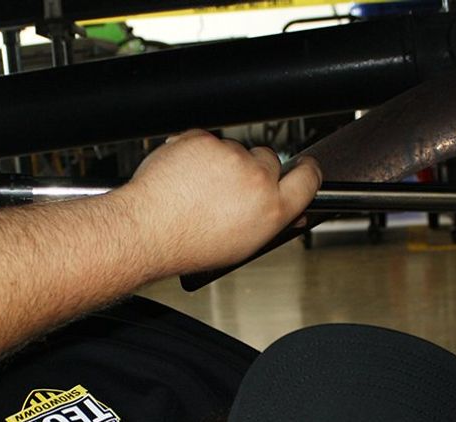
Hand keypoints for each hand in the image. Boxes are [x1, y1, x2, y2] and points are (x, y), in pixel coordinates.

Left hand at [114, 129, 321, 274]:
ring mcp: (229, 156)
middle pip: (270, 160)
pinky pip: (207, 140)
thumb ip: (271, 224)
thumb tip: (289, 215)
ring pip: (235, 149)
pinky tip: (185, 176)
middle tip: (229, 190)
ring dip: (221, 163)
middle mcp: (255, 179)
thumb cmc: (188, 244)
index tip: (304, 169)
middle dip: (254, 170)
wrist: (147, 230)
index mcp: (272, 208)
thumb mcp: (242, 246)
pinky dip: (197, 153)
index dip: (307, 172)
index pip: (309, 178)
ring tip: (198, 189)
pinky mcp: (204, 140)